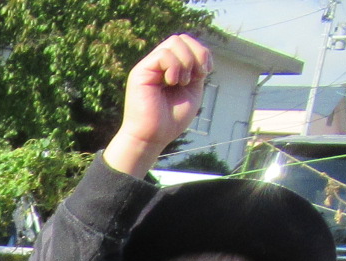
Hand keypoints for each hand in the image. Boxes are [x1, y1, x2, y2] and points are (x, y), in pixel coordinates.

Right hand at [105, 33, 209, 178]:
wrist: (152, 138)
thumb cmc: (171, 119)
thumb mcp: (192, 89)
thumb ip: (195, 68)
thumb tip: (200, 52)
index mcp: (170, 67)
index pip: (187, 43)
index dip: (201, 52)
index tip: (205, 72)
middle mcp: (157, 64)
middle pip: (181, 38)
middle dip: (196, 53)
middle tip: (195, 76)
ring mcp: (148, 67)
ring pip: (173, 42)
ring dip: (186, 61)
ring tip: (182, 82)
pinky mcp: (140, 72)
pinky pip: (163, 54)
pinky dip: (174, 66)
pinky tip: (172, 82)